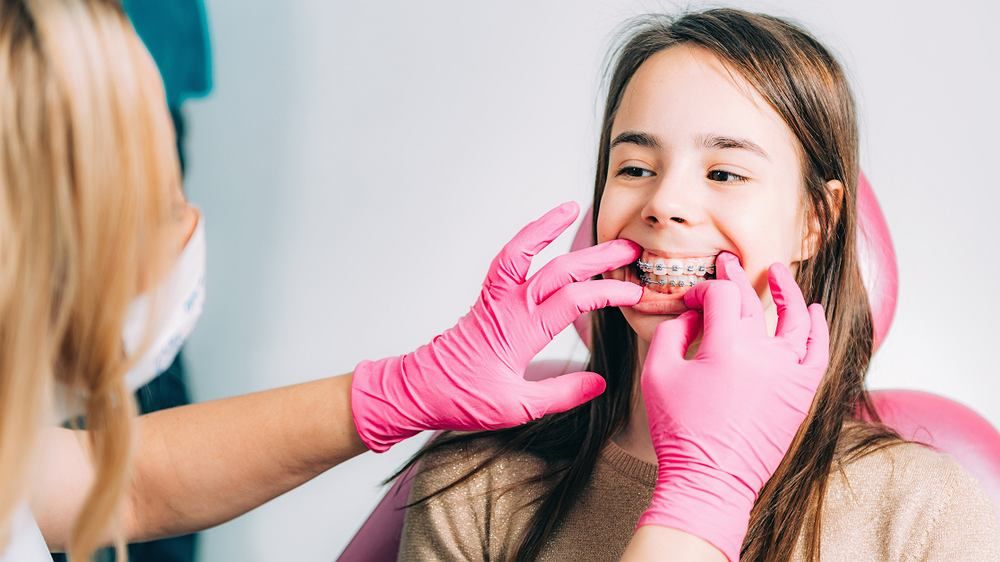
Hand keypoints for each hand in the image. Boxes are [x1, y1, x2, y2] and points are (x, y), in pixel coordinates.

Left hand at [351, 202, 642, 451]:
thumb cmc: (462, 398)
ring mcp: (497, 298)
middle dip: (598, 258)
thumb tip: (599, 383)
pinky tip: (541, 232)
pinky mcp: (489, 298)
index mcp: (521, 331)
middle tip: (630, 250)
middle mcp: (510, 306)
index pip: (575, 301)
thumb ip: (561, 394)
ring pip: (524, 252)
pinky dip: (525, 240)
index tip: (635, 293)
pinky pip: (507, 260)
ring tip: (573, 208)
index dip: (608, 293)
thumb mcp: (517, 408)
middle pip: (560, 270)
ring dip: (549, 229)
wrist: (420, 389)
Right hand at [637, 252, 829, 561]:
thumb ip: (672, 333)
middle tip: (728, 264)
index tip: (688, 302)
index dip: (701, 290)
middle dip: (736, 279)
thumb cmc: (679, 430)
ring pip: (795, 321)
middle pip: (754, 302)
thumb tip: (692, 315)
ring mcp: (787, 374)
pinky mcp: (800, 395)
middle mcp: (763, 353)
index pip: (720, 296)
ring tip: (779, 274)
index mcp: (726, 345)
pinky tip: (813, 313)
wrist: (709, 479)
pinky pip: (817, 354)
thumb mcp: (657, 374)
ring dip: (787, 292)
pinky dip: (818, 330)